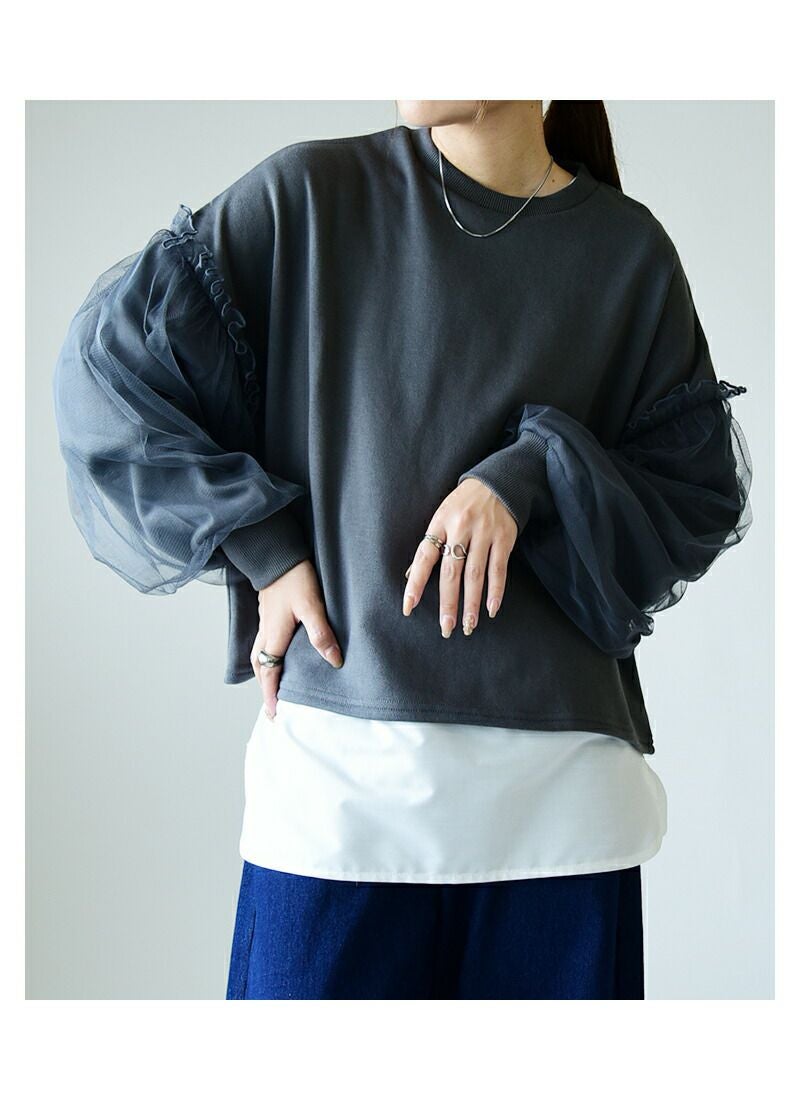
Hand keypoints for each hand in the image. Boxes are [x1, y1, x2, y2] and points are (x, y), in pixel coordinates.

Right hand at [251, 559, 342, 718]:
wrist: (277, 553)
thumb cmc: (294, 578)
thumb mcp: (312, 606)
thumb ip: (321, 634)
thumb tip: (334, 661)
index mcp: (274, 636)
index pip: (270, 673)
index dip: (272, 694)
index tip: (275, 714)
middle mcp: (266, 632)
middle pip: (260, 668)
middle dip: (265, 688)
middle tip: (272, 705)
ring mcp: (265, 622)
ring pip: (260, 655)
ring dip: (265, 673)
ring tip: (274, 685)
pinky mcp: (268, 613)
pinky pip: (263, 642)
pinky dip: (267, 656)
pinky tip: (278, 654)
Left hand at [402, 478, 517, 636]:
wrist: (498, 481)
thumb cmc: (464, 504)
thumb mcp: (442, 516)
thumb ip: (431, 544)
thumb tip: (412, 575)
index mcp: (440, 523)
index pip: (424, 557)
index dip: (416, 583)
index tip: (409, 607)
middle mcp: (461, 528)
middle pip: (451, 572)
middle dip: (448, 603)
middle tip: (446, 628)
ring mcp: (484, 533)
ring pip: (475, 575)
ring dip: (472, 603)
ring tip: (468, 626)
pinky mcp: (504, 538)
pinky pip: (498, 569)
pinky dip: (496, 591)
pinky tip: (491, 609)